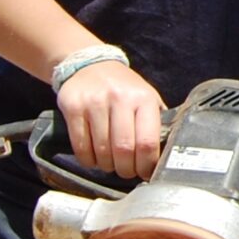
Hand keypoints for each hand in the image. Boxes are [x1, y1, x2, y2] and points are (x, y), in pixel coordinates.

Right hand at [57, 59, 167, 179]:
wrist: (90, 65)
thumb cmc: (123, 89)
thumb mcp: (146, 98)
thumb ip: (157, 123)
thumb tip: (165, 157)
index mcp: (143, 98)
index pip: (147, 142)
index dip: (146, 165)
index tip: (145, 173)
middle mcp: (120, 98)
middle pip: (124, 150)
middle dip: (126, 169)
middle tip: (126, 172)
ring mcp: (95, 101)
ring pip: (102, 151)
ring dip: (106, 166)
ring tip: (110, 164)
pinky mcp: (73, 106)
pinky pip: (80, 146)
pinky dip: (88, 160)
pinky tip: (93, 158)